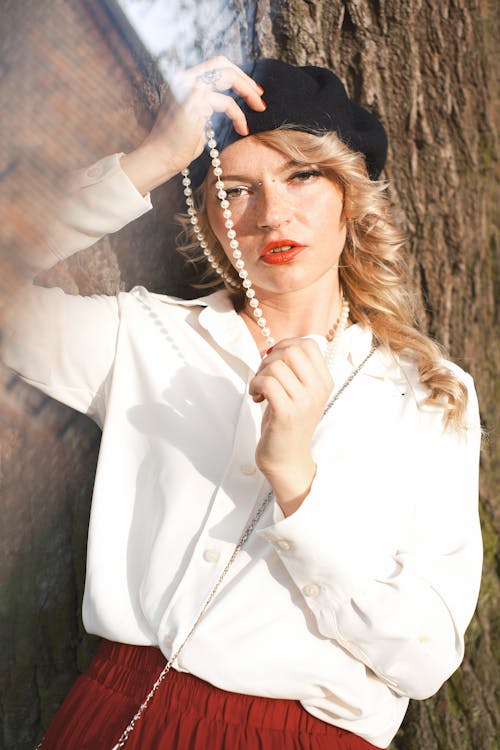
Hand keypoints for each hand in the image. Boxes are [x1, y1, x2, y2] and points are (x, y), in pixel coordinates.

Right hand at [121, 56, 265, 194]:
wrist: (160, 158)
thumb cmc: (178, 145)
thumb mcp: (196, 119)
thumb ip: (209, 106)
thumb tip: (229, 103)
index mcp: (182, 80)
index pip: (213, 65)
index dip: (235, 73)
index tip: (251, 89)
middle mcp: (183, 79)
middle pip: (222, 63)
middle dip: (244, 78)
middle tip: (260, 96)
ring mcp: (188, 87)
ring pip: (227, 76)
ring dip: (247, 92)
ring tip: (260, 108)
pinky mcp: (195, 102)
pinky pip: (227, 103)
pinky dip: (239, 116)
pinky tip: (242, 129)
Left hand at [249, 339, 333, 515]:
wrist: (287, 460)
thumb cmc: (288, 423)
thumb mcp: (299, 392)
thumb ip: (294, 369)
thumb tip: (273, 346)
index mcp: (324, 382)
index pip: (308, 344)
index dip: (285, 346)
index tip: (274, 364)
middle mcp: (318, 390)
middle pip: (291, 350)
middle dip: (269, 359)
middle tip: (264, 377)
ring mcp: (304, 402)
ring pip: (275, 367)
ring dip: (259, 375)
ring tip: (259, 391)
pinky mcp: (287, 414)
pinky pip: (267, 383)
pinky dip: (255, 386)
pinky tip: (256, 398)